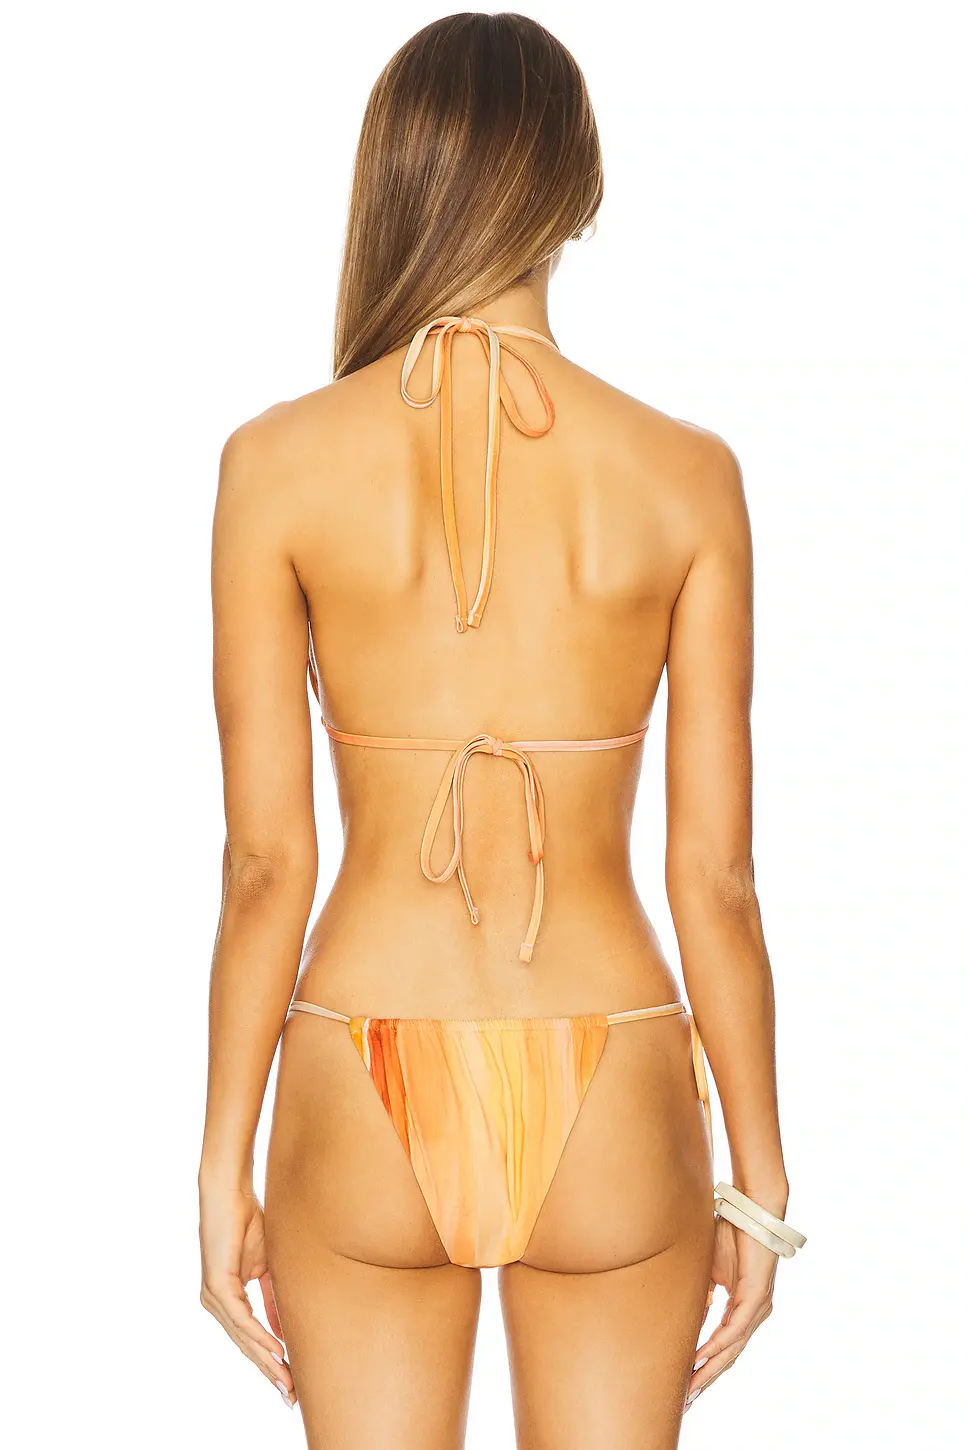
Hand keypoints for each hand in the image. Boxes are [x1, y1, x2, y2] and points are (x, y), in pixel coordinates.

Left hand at [199, 1183, 295, 1407]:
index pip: (250, 1339)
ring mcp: (213, 1297)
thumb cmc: (248, 1221)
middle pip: (246, 1346)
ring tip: (286, 1381)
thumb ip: (272, 1297)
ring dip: (267, 1361)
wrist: (229, 1192)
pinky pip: (240, 1319)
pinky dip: (258, 1336)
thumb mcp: (267, 1266)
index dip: (270, 1361)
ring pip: (243, 1338)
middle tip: (290, 1397)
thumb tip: (284, 1330)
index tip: (290, 1383)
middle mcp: (216, 1304)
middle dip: (270, 1372)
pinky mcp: (216, 1285)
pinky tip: (275, 1350)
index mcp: (227, 1300)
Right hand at [685, 1213, 777, 1410]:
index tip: (687, 1383)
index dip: (706, 1366)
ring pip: (733, 1349)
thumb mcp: (711, 1269)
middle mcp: (754, 1314)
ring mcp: (757, 1308)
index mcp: (744, 1308)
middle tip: (688, 1401)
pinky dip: (719, 1345)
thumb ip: (704, 1293)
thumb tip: (694, 1313)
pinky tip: (704, 1357)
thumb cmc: (732, 1233)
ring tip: (692, 1387)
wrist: (752, 1210)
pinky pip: (736, 1329)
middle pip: (729, 1356)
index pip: (724, 1346)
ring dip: (711, 1369)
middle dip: (707, 1378)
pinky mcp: (757, 1297)